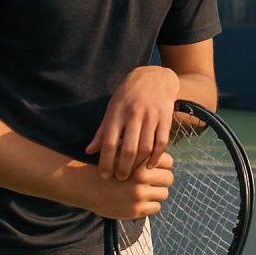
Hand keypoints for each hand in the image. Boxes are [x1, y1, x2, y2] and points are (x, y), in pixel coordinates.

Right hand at [81, 151, 174, 218]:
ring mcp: (139, 195)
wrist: (87, 186)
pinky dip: (151, 205)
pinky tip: (142, 202)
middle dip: (163, 180)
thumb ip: (140, 151)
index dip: (164, 165)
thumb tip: (159, 150)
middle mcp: (142, 178)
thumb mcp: (121, 152)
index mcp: (140, 162)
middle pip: (169, 178)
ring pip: (164, 193)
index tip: (157, 168)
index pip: (168, 161)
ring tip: (147, 192)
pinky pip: (156, 207)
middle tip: (155, 182)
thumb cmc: (106, 167)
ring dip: (157, 193)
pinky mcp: (136, 210)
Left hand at [86, 65, 179, 180]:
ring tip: (134, 174)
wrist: (155, 76)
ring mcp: (151, 116)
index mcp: (117, 112)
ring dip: (139, 165)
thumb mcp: (112, 107)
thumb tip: (89, 151)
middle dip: (123, 168)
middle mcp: (134, 114)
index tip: (104, 176)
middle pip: (129, 149)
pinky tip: (150, 165)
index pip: (110, 143)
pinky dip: (156, 157)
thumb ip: (102, 130)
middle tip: (120, 179)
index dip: (106, 163)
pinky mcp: (166, 117)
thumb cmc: (129, 94)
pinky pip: (161, 143)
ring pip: (146, 148)